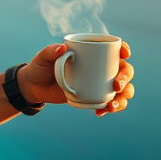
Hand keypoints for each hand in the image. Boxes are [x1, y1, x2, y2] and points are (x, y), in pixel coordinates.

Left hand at [17, 42, 133, 117]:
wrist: (34, 87)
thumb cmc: (39, 67)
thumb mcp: (42, 58)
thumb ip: (50, 52)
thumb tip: (62, 48)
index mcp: (91, 52)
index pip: (113, 48)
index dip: (124, 50)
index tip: (125, 55)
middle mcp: (100, 67)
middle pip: (124, 70)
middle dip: (126, 78)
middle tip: (116, 86)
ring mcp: (100, 83)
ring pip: (123, 89)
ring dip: (123, 97)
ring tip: (112, 105)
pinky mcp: (95, 97)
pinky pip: (111, 102)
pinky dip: (112, 107)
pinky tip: (102, 111)